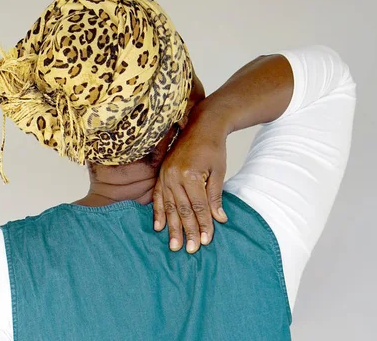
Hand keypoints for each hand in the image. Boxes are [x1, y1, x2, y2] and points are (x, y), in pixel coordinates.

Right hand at [153, 109, 228, 252]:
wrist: (201, 125)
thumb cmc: (213, 148)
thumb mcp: (218, 172)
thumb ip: (216, 196)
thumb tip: (219, 219)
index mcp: (191, 175)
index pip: (199, 206)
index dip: (203, 225)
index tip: (206, 241)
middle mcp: (175, 176)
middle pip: (182, 210)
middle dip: (188, 231)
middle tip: (190, 250)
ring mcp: (166, 175)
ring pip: (169, 206)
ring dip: (172, 228)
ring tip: (174, 245)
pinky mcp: (162, 174)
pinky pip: (158, 196)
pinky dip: (158, 212)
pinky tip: (158, 227)